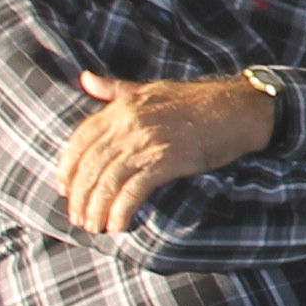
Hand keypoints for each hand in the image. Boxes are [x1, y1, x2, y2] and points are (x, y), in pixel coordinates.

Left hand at [60, 73, 278, 234]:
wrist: (239, 108)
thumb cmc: (197, 100)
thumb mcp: (150, 89)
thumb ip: (115, 89)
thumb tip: (85, 78)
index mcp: (122, 107)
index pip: (80, 141)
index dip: (68, 168)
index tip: (65, 190)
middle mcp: (129, 124)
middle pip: (91, 166)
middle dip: (81, 196)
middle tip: (78, 218)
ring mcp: (147, 142)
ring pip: (108, 181)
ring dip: (97, 208)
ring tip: (95, 227)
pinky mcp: (167, 161)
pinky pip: (134, 190)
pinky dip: (121, 210)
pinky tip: (118, 224)